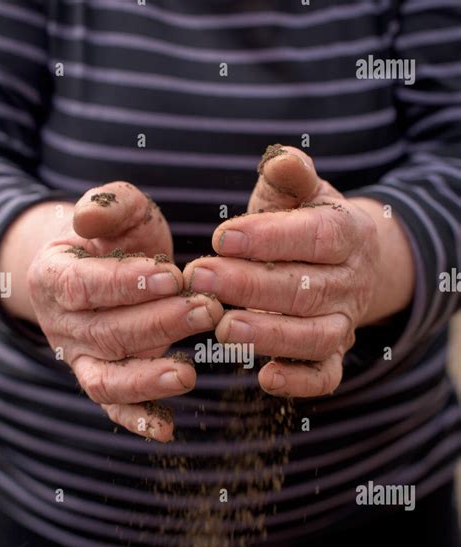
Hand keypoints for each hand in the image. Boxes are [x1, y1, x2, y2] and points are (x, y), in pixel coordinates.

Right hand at [27, 181, 222, 439]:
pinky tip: (167, 429)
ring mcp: (82, 360)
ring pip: (107, 378)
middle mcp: (64, 325)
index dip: (126, 284)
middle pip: (105, 333)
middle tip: (206, 310)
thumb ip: (110, 206)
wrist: (103, 270)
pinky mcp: (105, 383)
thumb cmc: (117, 238)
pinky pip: (115, 408)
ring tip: (188, 373)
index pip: (84, 286)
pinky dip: (138, 421)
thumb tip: (90, 218)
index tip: (173, 276)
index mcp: (55, 277)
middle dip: (158, 324)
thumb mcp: (118, 212)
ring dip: (147, 378)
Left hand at [184, 145, 413, 397]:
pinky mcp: (334, 356)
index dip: (270, 239)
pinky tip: (265, 378)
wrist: (347, 263)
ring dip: (270, 335)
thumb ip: (290, 178)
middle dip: (250, 285)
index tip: (221, 238)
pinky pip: (326, 376)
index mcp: (347, 233)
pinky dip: (301, 382)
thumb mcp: (301, 194)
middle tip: (200, 279)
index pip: (316, 236)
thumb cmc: (306, 222)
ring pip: (317, 335)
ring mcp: (345, 323)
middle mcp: (351, 282)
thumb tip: (281, 159)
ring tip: (223, 328)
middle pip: (306, 289)